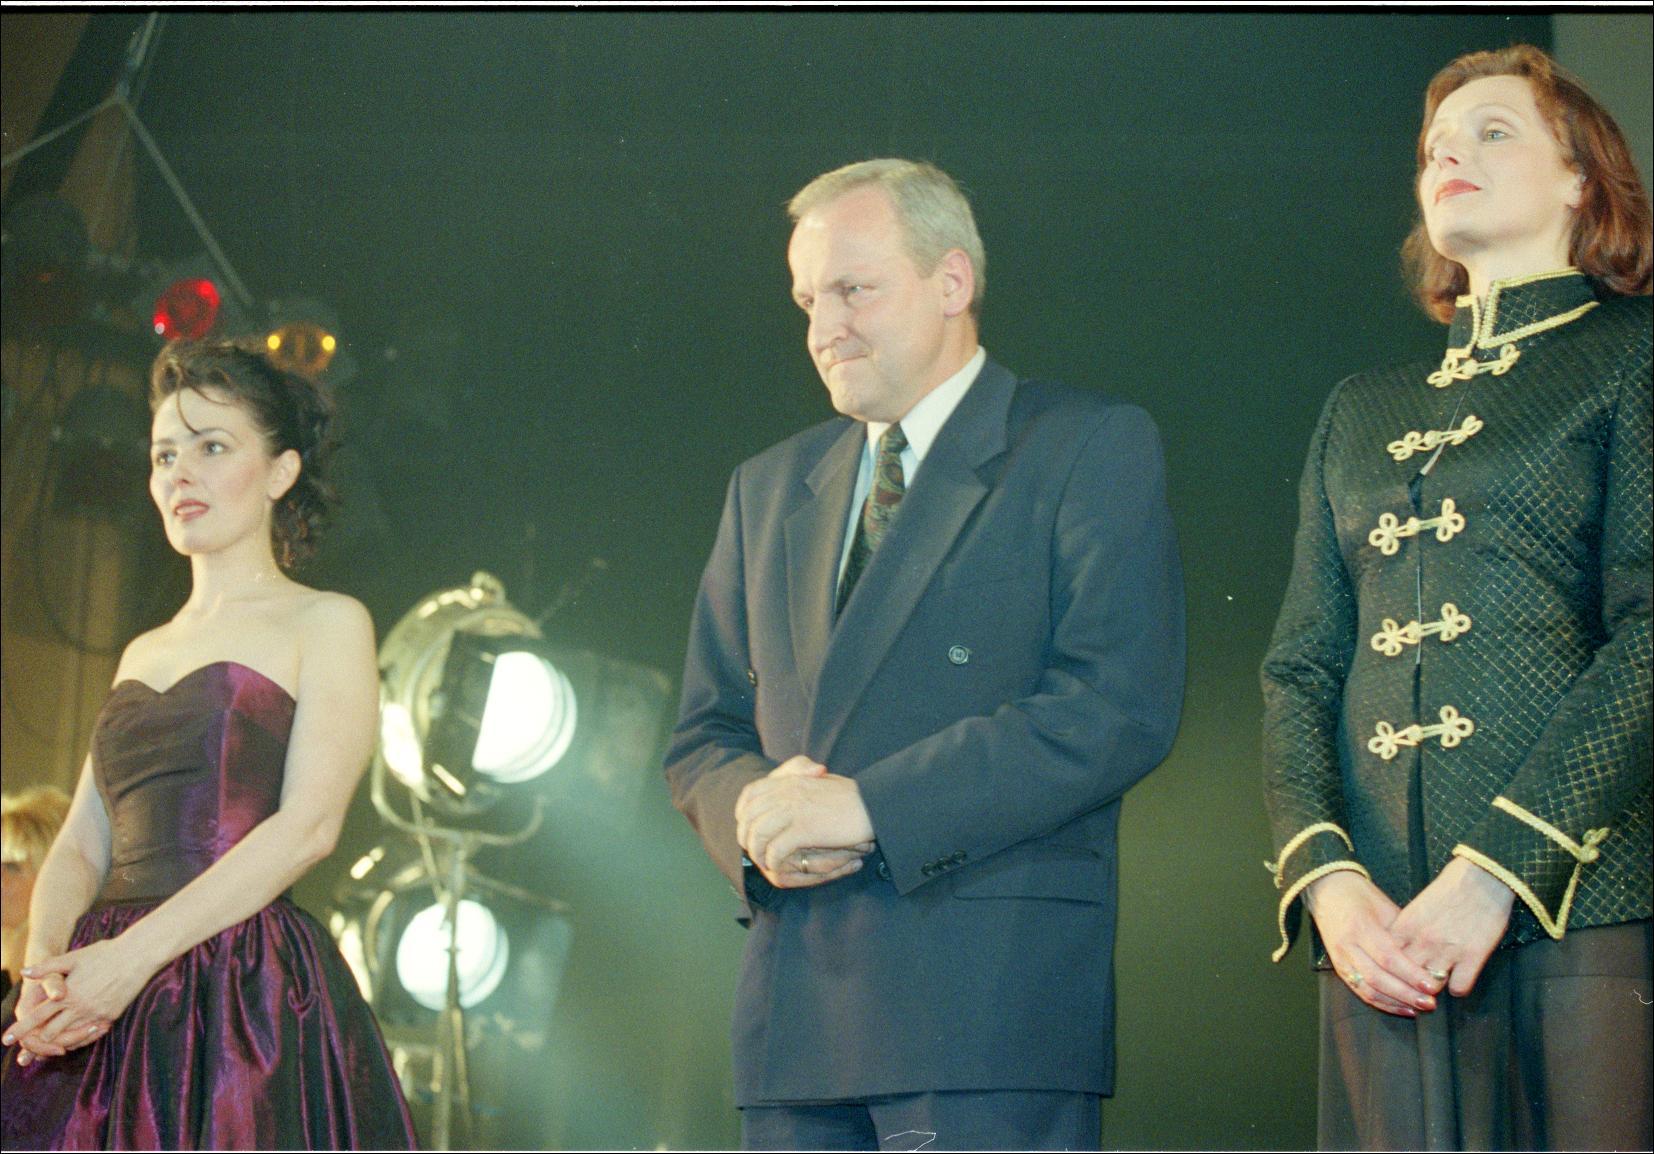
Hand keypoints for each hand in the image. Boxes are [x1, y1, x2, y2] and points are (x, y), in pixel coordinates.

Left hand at [6, 939, 143, 1060]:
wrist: (138, 956)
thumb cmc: (105, 953)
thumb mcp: (74, 957)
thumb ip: (48, 967)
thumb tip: (24, 972)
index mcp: (67, 994)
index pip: (37, 1016)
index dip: (20, 1029)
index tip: (6, 1040)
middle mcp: (80, 1007)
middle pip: (50, 1034)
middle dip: (37, 1042)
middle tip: (27, 1049)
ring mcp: (96, 1014)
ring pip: (70, 1039)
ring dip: (57, 1045)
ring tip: (48, 1050)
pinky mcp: (110, 1017)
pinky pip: (89, 1037)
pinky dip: (77, 1041)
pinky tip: (72, 1040)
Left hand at [736, 755, 874, 880]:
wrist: (870, 804)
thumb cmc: (847, 795)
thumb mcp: (817, 778)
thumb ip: (795, 779)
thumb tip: (777, 792)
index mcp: (788, 780)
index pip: (750, 794)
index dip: (742, 812)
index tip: (746, 827)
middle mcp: (786, 793)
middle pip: (750, 817)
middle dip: (746, 837)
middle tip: (754, 851)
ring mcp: (793, 810)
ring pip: (758, 834)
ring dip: (758, 852)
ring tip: (765, 862)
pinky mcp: (804, 829)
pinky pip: (776, 849)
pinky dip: (772, 860)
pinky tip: (777, 865)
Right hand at [1304, 871, 1441, 1016]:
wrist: (1327, 891)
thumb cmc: (1361, 896)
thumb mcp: (1385, 908)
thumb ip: (1403, 934)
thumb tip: (1429, 959)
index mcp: (1361, 927)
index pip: (1388, 957)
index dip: (1411, 974)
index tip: (1433, 985)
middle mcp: (1348, 946)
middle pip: (1378, 978)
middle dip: (1406, 993)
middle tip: (1430, 1002)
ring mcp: (1340, 959)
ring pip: (1368, 989)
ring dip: (1396, 1002)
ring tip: (1420, 1008)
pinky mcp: (1339, 968)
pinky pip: (1361, 991)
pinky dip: (1383, 1003)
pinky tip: (1402, 1007)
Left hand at [1391, 856, 1513, 997]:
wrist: (1483, 877)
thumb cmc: (1450, 888)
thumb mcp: (1418, 906)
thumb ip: (1407, 928)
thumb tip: (1396, 948)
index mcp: (1407, 925)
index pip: (1387, 958)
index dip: (1390, 968)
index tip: (1395, 972)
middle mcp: (1423, 941)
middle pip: (1405, 976)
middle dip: (1408, 984)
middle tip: (1414, 986)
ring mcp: (1448, 950)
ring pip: (1430, 987)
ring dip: (1432, 988)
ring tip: (1436, 985)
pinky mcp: (1473, 957)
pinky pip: (1459, 988)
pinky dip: (1458, 987)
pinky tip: (1459, 979)